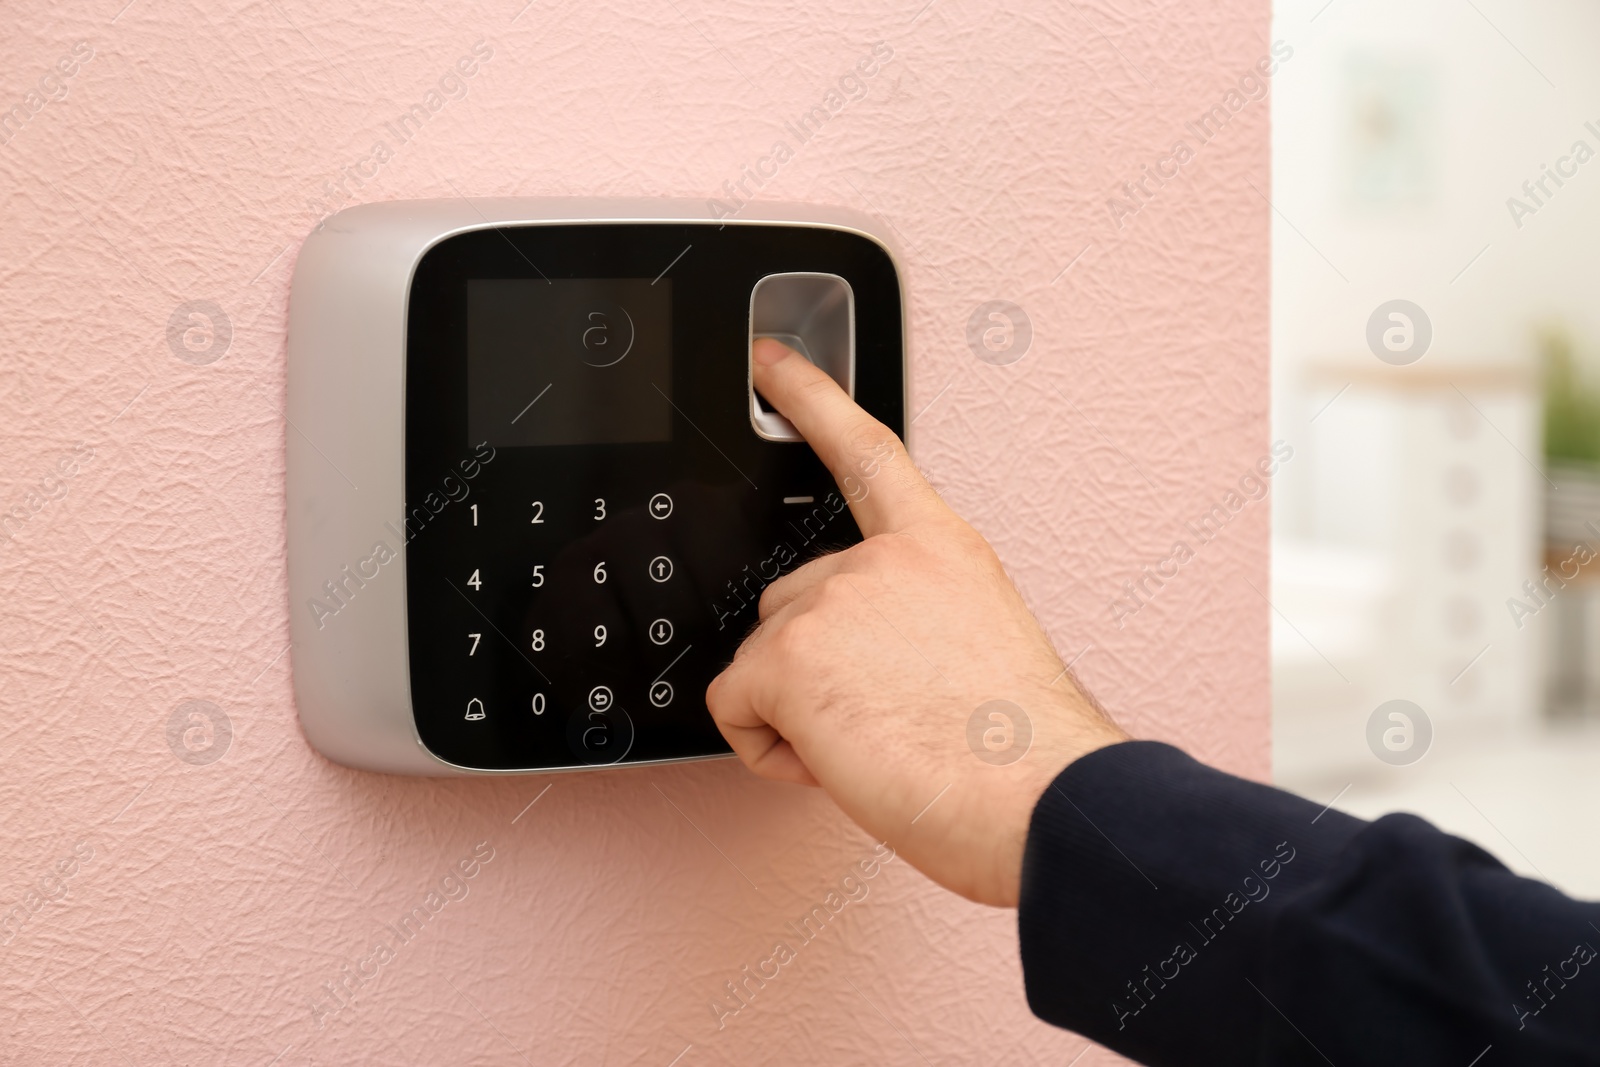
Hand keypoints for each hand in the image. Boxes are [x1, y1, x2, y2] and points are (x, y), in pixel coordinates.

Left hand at [706, 339, 1127, 907]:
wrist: (1042, 800)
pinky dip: (768, 748)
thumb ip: (920, 622)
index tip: (771, 361)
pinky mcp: (787, 657)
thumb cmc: (1029, 755)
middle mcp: (881, 561)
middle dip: (815, 668)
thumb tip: (870, 664)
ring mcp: (831, 601)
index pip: (866, 453)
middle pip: (790, 603)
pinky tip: (838, 763)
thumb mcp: (984, 650)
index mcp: (940, 550)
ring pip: (763, 661)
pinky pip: (733, 707)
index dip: (811, 398)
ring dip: (799, 713)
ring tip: (879, 745)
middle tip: (888, 719)